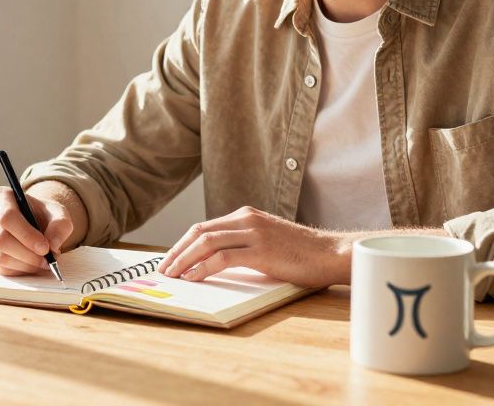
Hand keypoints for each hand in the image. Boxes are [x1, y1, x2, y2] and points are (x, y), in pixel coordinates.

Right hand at [0, 186, 75, 275]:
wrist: (34, 222)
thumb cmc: (43, 215)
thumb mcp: (58, 213)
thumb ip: (60, 225)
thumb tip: (53, 246)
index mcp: (0, 196)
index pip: (7, 217)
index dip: (26, 235)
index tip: (45, 248)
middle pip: (1, 239)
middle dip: (27, 254)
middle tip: (47, 260)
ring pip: (0, 257)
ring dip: (25, 265)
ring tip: (42, 262)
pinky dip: (19, 270)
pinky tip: (31, 264)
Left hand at [157, 206, 348, 288]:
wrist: (330, 253)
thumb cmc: (301, 254)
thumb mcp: (267, 242)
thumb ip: (243, 246)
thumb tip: (214, 264)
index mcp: (246, 215)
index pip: (204, 227)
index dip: (183, 244)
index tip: (170, 259)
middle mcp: (246, 219)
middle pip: (199, 232)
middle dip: (177, 251)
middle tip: (163, 268)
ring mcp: (253, 233)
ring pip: (206, 242)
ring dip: (184, 259)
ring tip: (172, 274)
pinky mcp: (261, 250)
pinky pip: (222, 258)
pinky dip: (203, 267)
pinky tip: (193, 278)